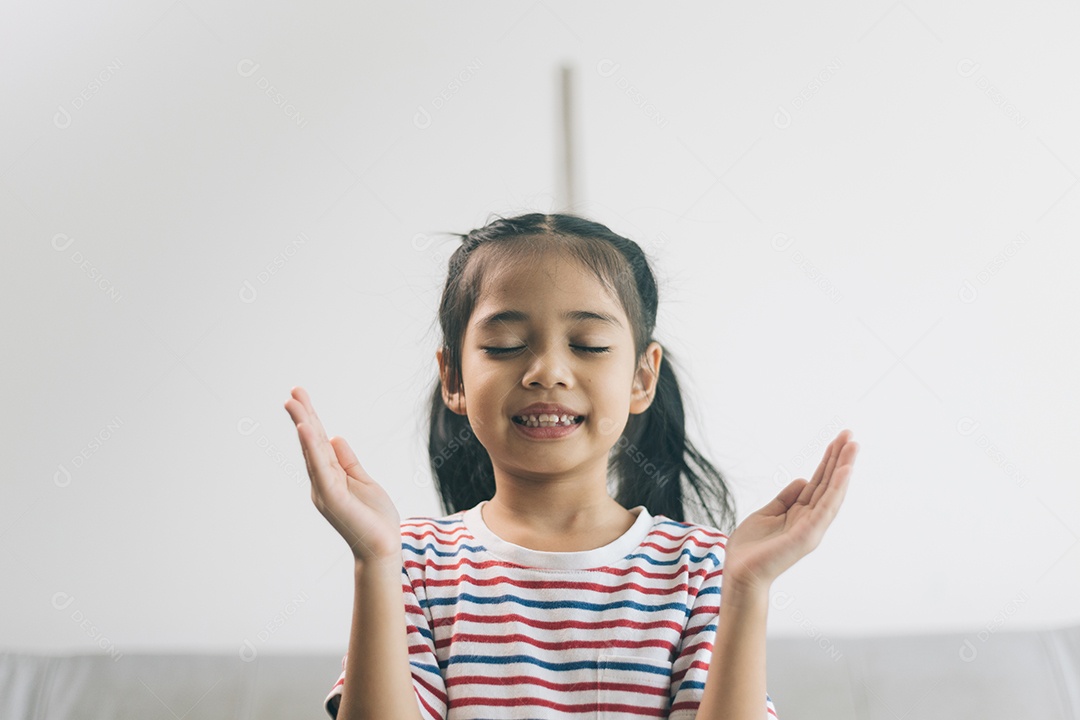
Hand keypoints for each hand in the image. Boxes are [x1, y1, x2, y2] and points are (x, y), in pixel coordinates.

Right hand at [284, 386, 402, 564]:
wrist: (383, 548)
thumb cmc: (374, 518)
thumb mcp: (363, 481)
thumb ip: (348, 461)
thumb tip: (335, 437)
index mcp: (330, 477)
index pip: (319, 443)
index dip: (311, 420)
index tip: (300, 397)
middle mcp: (322, 482)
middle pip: (311, 444)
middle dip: (303, 416)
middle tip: (293, 392)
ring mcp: (325, 490)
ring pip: (312, 452)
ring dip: (304, 426)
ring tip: (294, 403)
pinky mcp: (333, 498)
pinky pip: (321, 469)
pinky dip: (313, 448)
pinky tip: (307, 429)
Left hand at [722, 429, 858, 593]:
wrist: (740, 574)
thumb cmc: (751, 549)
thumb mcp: (767, 514)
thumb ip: (785, 498)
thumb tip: (802, 479)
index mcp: (801, 514)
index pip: (819, 482)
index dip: (828, 461)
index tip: (839, 440)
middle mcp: (811, 519)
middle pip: (828, 483)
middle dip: (839, 459)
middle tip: (851, 435)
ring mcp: (811, 527)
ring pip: (832, 492)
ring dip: (843, 469)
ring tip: (853, 446)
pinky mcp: (807, 535)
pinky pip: (825, 508)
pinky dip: (836, 489)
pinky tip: (843, 471)